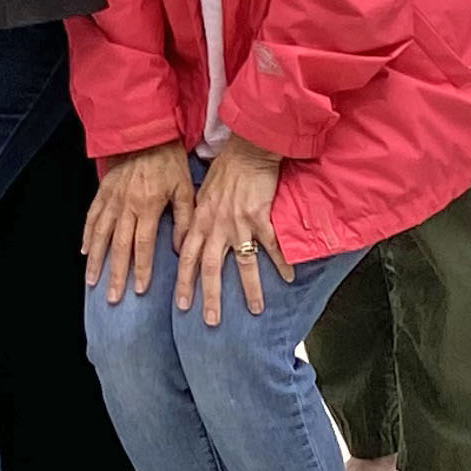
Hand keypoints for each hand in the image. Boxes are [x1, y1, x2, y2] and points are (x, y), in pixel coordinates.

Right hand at [80, 146, 190, 308]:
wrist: (147, 133)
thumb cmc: (170, 162)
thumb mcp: (185, 189)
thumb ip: (185, 220)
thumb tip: (180, 249)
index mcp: (148, 206)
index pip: (143, 245)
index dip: (140, 268)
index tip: (139, 289)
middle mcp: (126, 205)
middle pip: (118, 246)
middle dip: (115, 274)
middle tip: (112, 297)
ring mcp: (111, 199)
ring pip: (99, 234)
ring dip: (96, 260)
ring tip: (93, 281)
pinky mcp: (102, 191)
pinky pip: (91, 216)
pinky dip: (86, 235)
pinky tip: (84, 251)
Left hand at [180, 139, 287, 324]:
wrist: (247, 149)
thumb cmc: (225, 169)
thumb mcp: (200, 194)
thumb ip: (194, 220)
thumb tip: (184, 243)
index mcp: (200, 221)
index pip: (187, 258)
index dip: (184, 283)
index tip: (182, 306)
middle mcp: (216, 225)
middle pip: (211, 268)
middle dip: (210, 297)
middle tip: (212, 322)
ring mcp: (238, 222)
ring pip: (243, 263)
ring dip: (250, 289)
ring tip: (256, 310)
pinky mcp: (260, 216)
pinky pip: (272, 245)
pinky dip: (281, 262)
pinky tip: (289, 277)